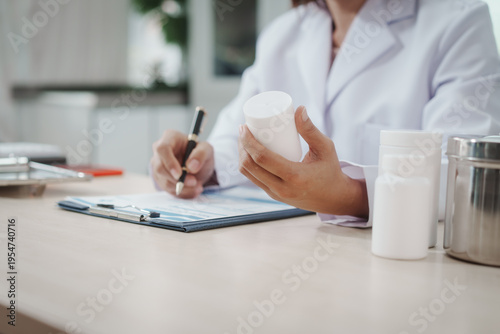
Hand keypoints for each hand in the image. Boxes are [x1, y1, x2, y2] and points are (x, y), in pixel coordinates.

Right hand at [151, 130, 214, 197]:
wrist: (199, 166)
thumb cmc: (200, 153)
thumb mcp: (207, 150)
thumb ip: (201, 154)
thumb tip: (191, 166)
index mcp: (170, 138)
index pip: (162, 149)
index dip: (169, 162)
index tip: (180, 174)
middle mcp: (160, 151)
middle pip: (160, 168)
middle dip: (177, 179)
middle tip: (194, 182)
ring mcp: (158, 165)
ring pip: (164, 181)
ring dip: (182, 188)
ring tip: (197, 187)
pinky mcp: (160, 178)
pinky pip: (168, 189)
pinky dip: (182, 193)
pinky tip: (193, 190)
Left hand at [238, 106, 367, 216]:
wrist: (333, 198)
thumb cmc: (330, 170)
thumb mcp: (325, 148)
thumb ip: (311, 129)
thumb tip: (298, 109)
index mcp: (294, 176)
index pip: (262, 158)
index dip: (248, 141)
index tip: (244, 127)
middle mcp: (282, 188)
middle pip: (250, 166)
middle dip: (242, 146)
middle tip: (243, 130)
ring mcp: (275, 194)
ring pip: (249, 174)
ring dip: (242, 155)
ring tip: (244, 139)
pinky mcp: (273, 196)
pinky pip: (254, 179)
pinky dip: (248, 165)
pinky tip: (247, 153)